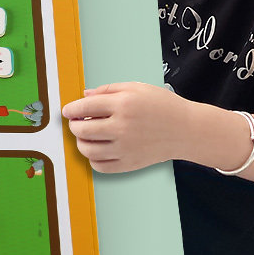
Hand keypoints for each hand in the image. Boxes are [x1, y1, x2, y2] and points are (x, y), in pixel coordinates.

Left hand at [61, 82, 191, 172]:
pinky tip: (97, 149)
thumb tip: (83, 96)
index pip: (84, 108)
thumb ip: (107, 90)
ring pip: (88, 150)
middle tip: (76, 123)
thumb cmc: (162, 105)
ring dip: (81, 142)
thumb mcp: (135, 87)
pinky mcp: (130, 164)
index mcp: (122, 105)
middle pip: (82, 130)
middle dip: (74, 126)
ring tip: (86, 136)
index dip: (71, 109)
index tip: (67, 111)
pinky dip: (93, 159)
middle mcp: (122, 127)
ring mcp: (126, 148)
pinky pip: (100, 166)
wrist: (187, 130)